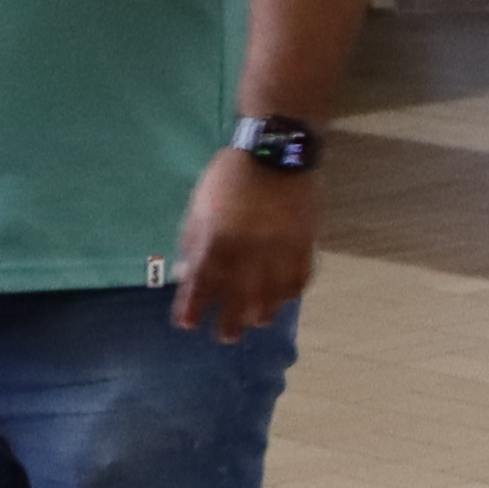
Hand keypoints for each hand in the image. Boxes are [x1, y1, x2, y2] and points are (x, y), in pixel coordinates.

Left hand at [171, 146, 316, 337]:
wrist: (275, 151)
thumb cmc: (229, 177)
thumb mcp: (199, 206)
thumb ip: (192, 241)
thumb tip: (185, 273)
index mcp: (218, 241)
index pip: (201, 285)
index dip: (193, 308)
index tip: (187, 324)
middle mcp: (247, 254)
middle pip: (238, 301)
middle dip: (230, 322)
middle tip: (226, 336)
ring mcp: (278, 252)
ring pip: (271, 297)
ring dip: (262, 313)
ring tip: (257, 321)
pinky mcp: (304, 245)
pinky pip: (299, 279)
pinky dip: (291, 293)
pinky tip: (284, 299)